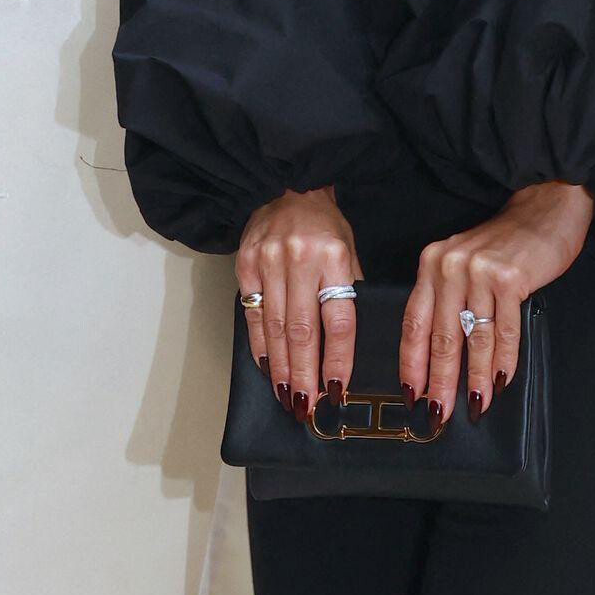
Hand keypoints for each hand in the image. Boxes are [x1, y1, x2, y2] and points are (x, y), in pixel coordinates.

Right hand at [237, 187, 362, 424]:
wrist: (287, 187)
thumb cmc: (324, 225)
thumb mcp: (349, 251)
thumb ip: (349, 291)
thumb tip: (348, 346)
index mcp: (334, 256)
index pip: (339, 319)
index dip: (337, 359)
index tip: (337, 390)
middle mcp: (300, 259)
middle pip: (302, 331)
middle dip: (305, 374)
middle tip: (307, 407)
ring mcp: (269, 262)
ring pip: (274, 328)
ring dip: (281, 368)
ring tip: (288, 396)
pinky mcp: (245, 264)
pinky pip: (252, 314)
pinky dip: (259, 345)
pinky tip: (266, 367)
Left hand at [402, 181, 594, 429]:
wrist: (545, 205)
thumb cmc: (505, 241)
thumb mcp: (464, 262)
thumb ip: (449, 298)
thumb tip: (440, 356)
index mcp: (432, 263)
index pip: (414, 322)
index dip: (413, 362)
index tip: (412, 394)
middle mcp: (450, 265)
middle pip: (441, 336)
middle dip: (439, 382)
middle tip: (438, 414)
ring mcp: (480, 271)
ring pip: (474, 338)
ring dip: (474, 378)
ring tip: (475, 407)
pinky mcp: (510, 278)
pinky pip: (504, 331)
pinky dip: (504, 361)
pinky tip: (502, 382)